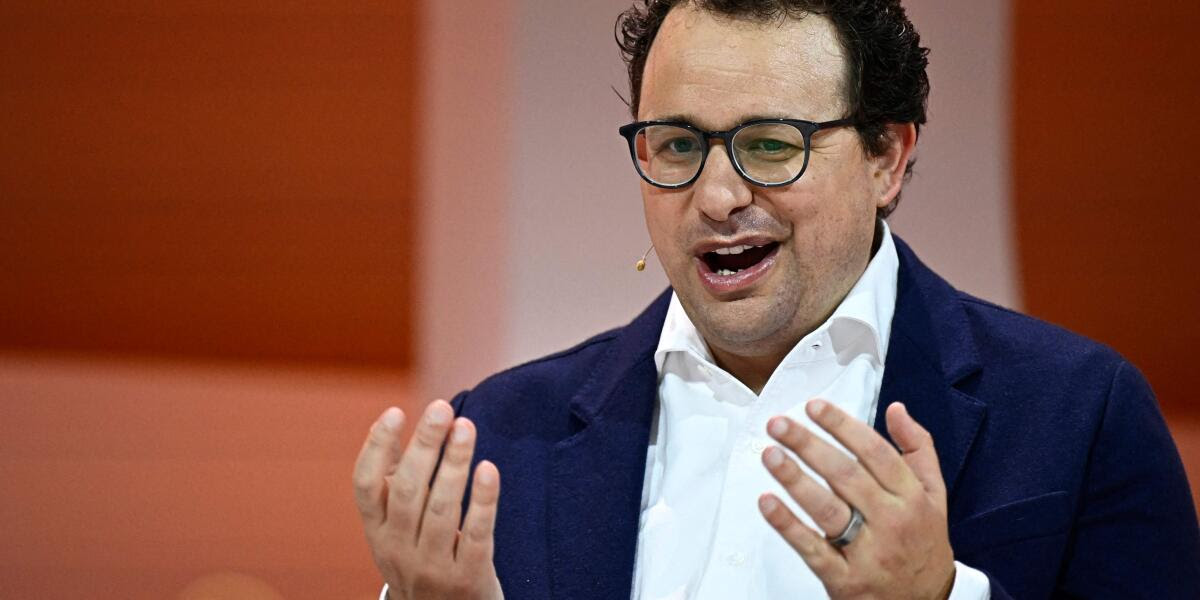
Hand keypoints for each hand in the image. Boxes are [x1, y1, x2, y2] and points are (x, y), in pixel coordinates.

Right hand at [352, 400, 502, 599]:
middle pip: (407, 491)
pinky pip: (475, 535)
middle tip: (441, 409)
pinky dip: (482, 501)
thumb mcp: (399, 529)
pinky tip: (488, 469)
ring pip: (441, 509)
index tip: (395, 412)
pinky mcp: (467, 580)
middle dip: (424, 445)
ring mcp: (432, 568)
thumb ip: (398, 482)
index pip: (365, 485)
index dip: (376, 447)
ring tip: (465, 427)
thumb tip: (393, 423)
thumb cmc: (424, 559)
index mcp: (377, 533)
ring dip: (454, 463)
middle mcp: (397, 551)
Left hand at [758, 400, 954, 599]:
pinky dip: (788, 526)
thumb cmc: (923, 541)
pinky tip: (767, 503)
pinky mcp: (845, 580)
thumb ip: (918, 449)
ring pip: (828, 510)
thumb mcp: (934, 494)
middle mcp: (892, 522)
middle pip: (846, 476)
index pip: (875, 452)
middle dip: (809, 445)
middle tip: (779, 424)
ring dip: (795, 479)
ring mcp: (868, 553)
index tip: (814, 407)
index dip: (842, 426)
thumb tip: (896, 410)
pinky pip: (813, 550)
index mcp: (912, 497)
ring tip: (770, 454)